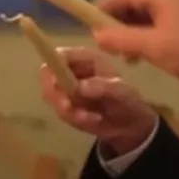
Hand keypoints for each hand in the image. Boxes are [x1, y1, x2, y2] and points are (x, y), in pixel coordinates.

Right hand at [40, 47, 159, 153]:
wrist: (129, 124)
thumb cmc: (128, 100)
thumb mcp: (121, 92)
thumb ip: (102, 87)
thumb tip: (79, 87)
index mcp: (87, 60)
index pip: (61, 54)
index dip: (54, 64)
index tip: (58, 83)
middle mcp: (73, 71)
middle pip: (48, 75)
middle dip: (56, 93)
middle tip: (69, 107)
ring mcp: (67, 89)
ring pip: (51, 96)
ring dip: (68, 110)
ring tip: (89, 117)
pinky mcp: (66, 106)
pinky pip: (60, 112)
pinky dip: (74, 119)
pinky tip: (93, 120)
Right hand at [90, 0, 178, 97]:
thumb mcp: (152, 46)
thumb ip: (121, 38)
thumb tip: (95, 34)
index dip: (105, 7)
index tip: (87, 23)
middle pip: (132, 4)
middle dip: (115, 23)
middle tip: (102, 43)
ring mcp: (175, 14)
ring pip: (140, 19)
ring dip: (127, 34)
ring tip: (118, 54)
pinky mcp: (178, 29)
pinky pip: (151, 29)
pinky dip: (140, 40)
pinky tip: (134, 58)